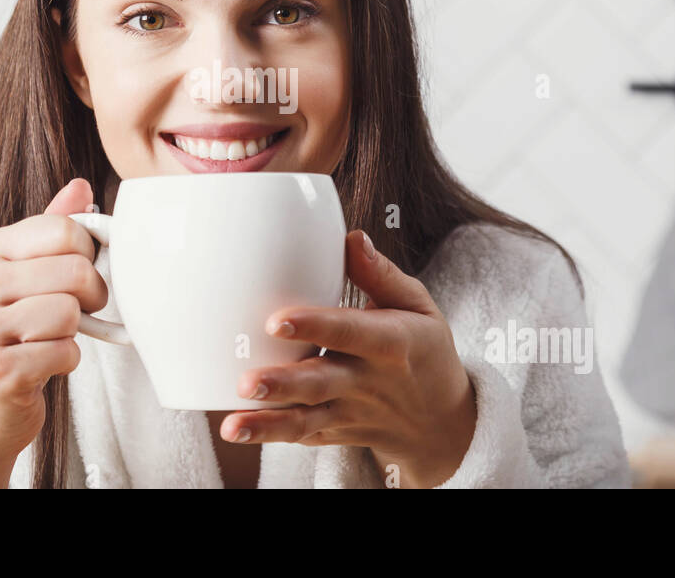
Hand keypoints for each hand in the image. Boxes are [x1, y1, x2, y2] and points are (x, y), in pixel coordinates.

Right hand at [0, 178, 107, 487]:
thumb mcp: (26, 278)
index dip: (88, 255)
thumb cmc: (12, 340)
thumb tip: (81, 186)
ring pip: (71, 312)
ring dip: (74, 334)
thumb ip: (52, 231)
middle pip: (76, 270)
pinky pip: (66, 351)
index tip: (75, 277)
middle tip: (71, 316)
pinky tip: (41, 366)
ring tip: (47, 341)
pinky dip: (66, 363)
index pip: (64, 229)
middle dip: (89, 297)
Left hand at [220, 229, 477, 488]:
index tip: (276, 320)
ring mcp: (349, 412)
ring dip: (268, 424)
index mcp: (390, 343)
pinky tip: (238, 430)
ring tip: (232, 425)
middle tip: (246, 382)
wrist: (441, 423)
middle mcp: (368, 382)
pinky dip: (271, 435)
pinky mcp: (335, 433)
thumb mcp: (419, 308)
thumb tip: (352, 239)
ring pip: (306, 420)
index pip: (349, 332)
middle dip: (283, 384)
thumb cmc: (423, 349)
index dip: (314, 326)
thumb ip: (382, 276)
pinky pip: (302, 436)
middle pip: (321, 384)